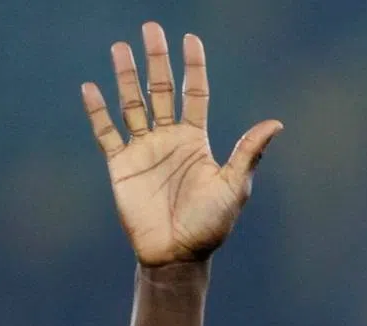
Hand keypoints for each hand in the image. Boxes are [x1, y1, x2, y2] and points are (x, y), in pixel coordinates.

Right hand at [82, 22, 282, 265]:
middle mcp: (168, 140)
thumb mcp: (233, 187)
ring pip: (132, 105)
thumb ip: (248, 153)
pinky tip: (90, 88)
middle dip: (156, 61)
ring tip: (119, 48)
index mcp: (195, 141)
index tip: (190, 39)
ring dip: (126, 77)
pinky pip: (107, 134)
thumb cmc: (209, 225)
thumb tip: (276, 123)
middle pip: (161, 91)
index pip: (195, 94)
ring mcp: (144, 151)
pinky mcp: (121, 167)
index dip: (193, 67)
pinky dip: (98, 112)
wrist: (177, 255)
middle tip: (151, 28)